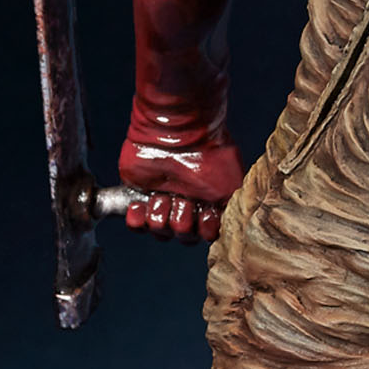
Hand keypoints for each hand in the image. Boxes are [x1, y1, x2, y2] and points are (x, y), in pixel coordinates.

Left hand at [117, 131, 242, 243]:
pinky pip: (136, 225)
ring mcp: (161, 200)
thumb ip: (231, 211)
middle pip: (183, 236)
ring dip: (163, 215)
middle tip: (184, 199)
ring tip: (163, 195)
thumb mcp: (232, 186)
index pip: (206, 234)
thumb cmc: (209, 153)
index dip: (204, 229)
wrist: (177, 132)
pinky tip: (142, 205)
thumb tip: (225, 227)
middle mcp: (186, 203)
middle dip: (183, 222)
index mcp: (208, 202)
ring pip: (161, 232)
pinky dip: (138, 220)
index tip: (205, 212)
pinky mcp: (138, 196)